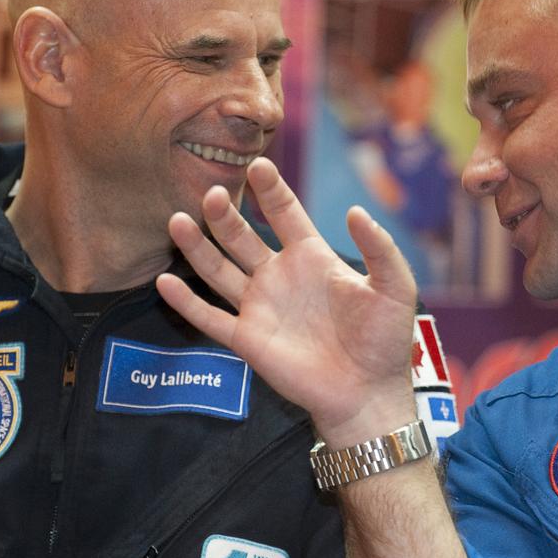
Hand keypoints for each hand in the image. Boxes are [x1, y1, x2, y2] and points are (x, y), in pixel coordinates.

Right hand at [156, 158, 418, 445]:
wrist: (368, 393)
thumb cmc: (384, 340)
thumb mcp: (394, 287)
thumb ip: (379, 248)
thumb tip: (355, 211)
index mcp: (312, 257)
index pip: (285, 213)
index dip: (271, 189)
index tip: (257, 164)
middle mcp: (279, 276)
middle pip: (243, 236)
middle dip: (226, 214)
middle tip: (213, 192)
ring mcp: (260, 306)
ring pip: (218, 270)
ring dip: (198, 246)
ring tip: (178, 219)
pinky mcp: (247, 339)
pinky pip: (209, 318)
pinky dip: (186, 301)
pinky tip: (164, 281)